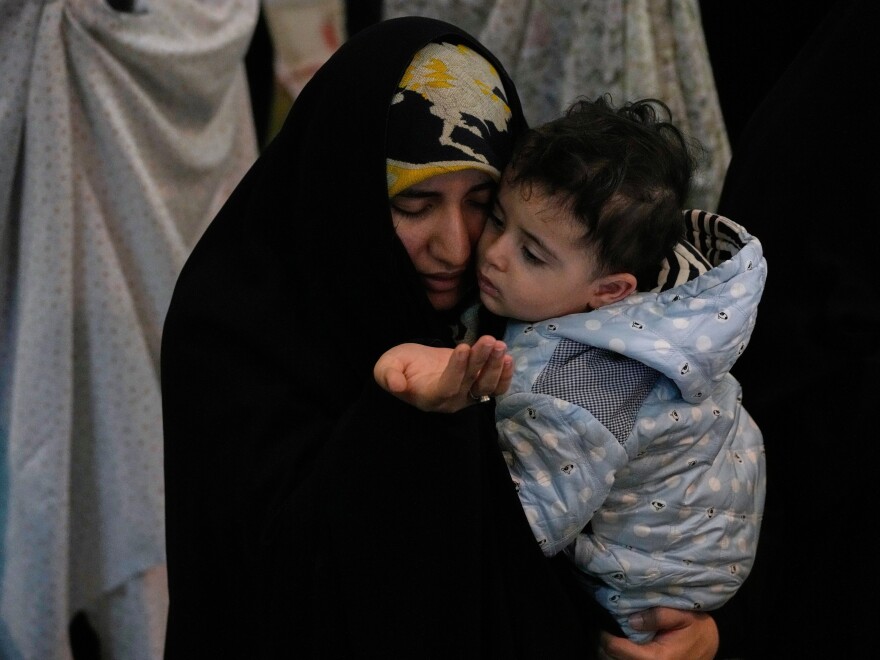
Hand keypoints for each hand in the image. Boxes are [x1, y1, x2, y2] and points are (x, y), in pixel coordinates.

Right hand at [374, 335, 512, 412]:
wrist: (412, 368)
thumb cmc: (398, 367)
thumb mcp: (386, 368)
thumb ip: (389, 376)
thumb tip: (395, 385)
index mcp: (428, 397)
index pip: (447, 387)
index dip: (457, 369)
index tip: (463, 346)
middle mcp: (450, 401)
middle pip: (470, 384)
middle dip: (481, 361)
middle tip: (488, 340)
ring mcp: (466, 397)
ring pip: (486, 386)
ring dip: (495, 366)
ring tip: (499, 344)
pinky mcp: (476, 388)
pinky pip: (496, 387)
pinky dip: (504, 375)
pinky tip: (507, 357)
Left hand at [598, 608, 717, 659]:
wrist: (710, 645)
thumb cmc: (696, 628)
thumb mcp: (682, 616)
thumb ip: (658, 616)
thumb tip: (632, 620)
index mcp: (657, 657)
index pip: (618, 650)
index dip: (605, 637)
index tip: (601, 623)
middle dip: (604, 645)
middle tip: (601, 627)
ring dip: (610, 651)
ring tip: (609, 635)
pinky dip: (619, 654)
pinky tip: (619, 643)